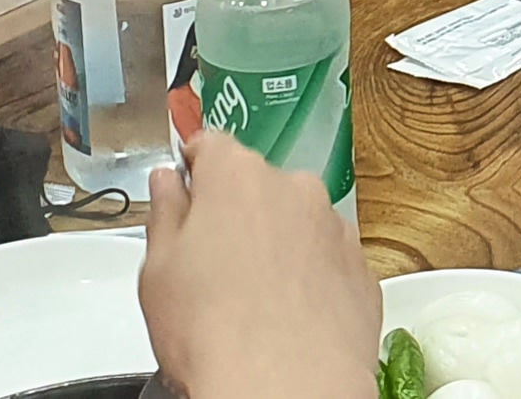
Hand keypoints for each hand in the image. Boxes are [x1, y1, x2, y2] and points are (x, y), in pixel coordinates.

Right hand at [140, 129, 380, 398]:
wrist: (287, 386)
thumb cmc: (216, 333)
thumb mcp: (157, 269)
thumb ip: (165, 212)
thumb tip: (168, 183)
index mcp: (238, 177)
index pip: (211, 146)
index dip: (194, 170)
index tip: (186, 191)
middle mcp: (295, 190)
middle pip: (257, 187)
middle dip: (235, 216)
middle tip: (210, 266)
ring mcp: (336, 229)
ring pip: (296, 224)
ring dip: (277, 247)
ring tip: (250, 301)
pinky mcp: (362, 270)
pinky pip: (327, 262)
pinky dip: (309, 279)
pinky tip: (286, 316)